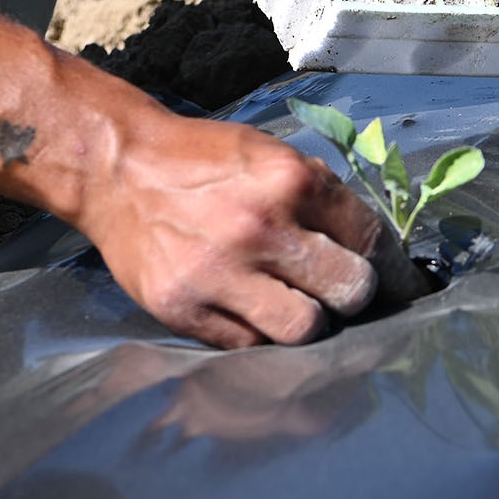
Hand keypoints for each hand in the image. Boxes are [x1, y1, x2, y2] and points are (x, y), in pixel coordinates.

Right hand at [79, 110, 430, 348]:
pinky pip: (249, 345)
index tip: (380, 271)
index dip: (382, 259)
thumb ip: (318, 196)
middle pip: (350, 290)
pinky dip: (258, 332)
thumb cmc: (202, 161)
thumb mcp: (269, 154)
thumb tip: (368, 247)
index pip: (369, 239)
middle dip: (352, 292)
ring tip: (294, 302)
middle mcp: (259, 228)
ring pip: (305, 329)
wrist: (117, 169)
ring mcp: (219, 274)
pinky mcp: (184, 309)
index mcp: (289, 181)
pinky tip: (248, 307)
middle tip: (336, 288)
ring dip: (308, 320)